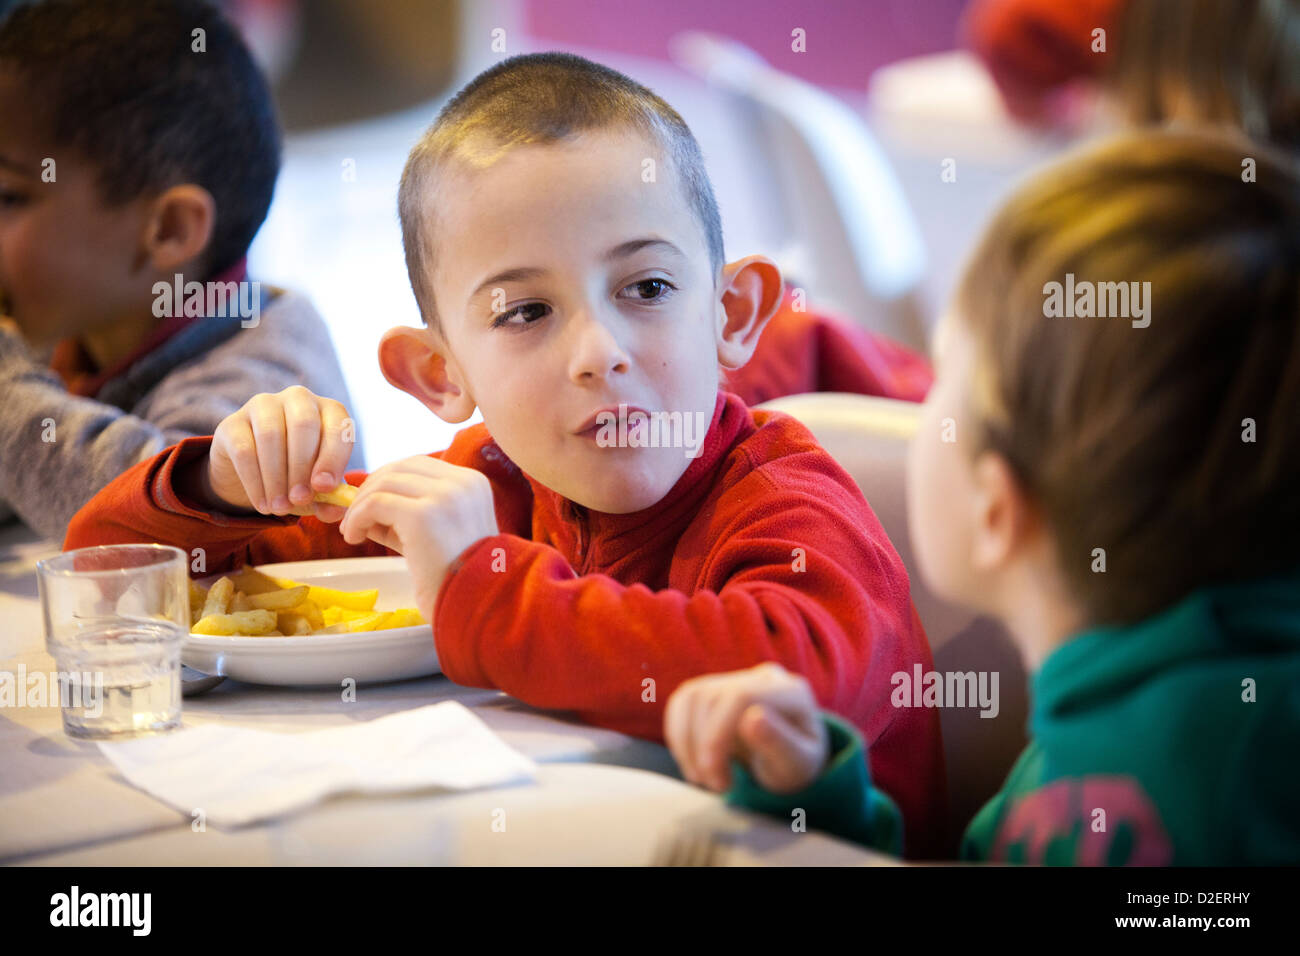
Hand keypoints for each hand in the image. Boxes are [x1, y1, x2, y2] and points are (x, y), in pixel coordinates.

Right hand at [206, 386, 356, 520]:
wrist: (252, 473)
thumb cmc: (297, 475)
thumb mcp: (316, 489)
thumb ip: (329, 500)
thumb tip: (337, 512)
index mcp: (328, 411)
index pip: (337, 425)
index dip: (333, 457)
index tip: (324, 488)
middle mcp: (298, 399)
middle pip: (303, 424)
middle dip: (302, 467)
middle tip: (299, 499)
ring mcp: (263, 406)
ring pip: (271, 435)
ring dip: (277, 478)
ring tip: (280, 507)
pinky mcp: (232, 422)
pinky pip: (244, 450)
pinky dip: (255, 481)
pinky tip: (262, 503)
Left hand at [337, 455, 498, 623]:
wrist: (475, 607)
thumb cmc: (457, 578)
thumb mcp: (435, 534)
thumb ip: (406, 513)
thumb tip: (363, 501)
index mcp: (473, 483)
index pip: (419, 464)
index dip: (387, 480)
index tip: (369, 503)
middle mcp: (462, 483)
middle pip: (399, 467)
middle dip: (369, 490)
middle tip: (353, 518)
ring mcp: (445, 496)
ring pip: (384, 483)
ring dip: (359, 507)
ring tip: (352, 532)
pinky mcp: (423, 515)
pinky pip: (375, 504)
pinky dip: (357, 519)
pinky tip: (354, 538)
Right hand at [664, 661, 829, 794]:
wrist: (789, 760)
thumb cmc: (795, 764)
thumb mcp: (797, 765)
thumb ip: (780, 742)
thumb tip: (752, 718)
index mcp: (791, 692)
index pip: (742, 697)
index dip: (718, 737)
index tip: (719, 781)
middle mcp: (763, 678)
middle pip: (712, 698)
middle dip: (704, 747)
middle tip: (716, 786)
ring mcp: (737, 679)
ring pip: (693, 698)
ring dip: (687, 744)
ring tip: (705, 778)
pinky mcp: (714, 689)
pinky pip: (683, 702)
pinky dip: (679, 736)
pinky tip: (693, 762)